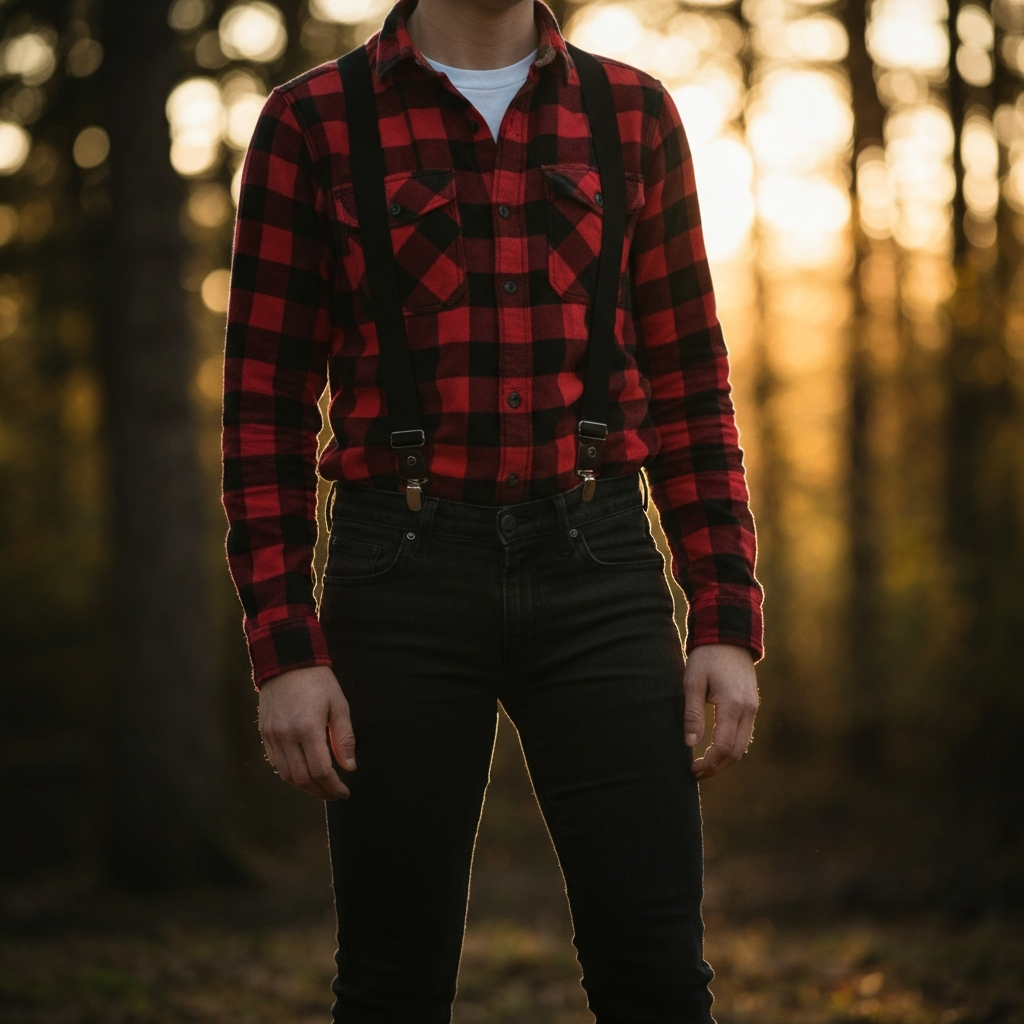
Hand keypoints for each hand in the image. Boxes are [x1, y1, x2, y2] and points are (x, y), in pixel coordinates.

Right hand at [258, 665, 355, 799]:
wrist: (287, 661)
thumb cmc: (319, 682)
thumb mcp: (339, 705)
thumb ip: (344, 739)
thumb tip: (349, 768)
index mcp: (308, 728)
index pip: (321, 771)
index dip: (334, 786)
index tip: (344, 792)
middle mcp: (287, 736)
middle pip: (303, 778)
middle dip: (321, 791)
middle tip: (335, 794)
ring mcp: (273, 736)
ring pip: (287, 775)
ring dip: (305, 786)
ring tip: (321, 787)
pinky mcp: (265, 733)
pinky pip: (276, 763)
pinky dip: (291, 774)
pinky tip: (304, 773)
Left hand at [683, 644, 758, 780]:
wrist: (728, 637)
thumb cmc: (706, 658)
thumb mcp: (693, 682)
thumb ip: (692, 713)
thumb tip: (689, 743)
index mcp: (733, 705)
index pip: (724, 747)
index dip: (709, 763)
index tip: (692, 769)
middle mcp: (748, 710)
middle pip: (736, 752)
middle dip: (717, 767)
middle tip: (696, 772)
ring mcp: (753, 708)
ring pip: (743, 745)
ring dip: (724, 759)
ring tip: (703, 764)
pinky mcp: (752, 706)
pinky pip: (744, 734)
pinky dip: (731, 747)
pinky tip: (714, 749)